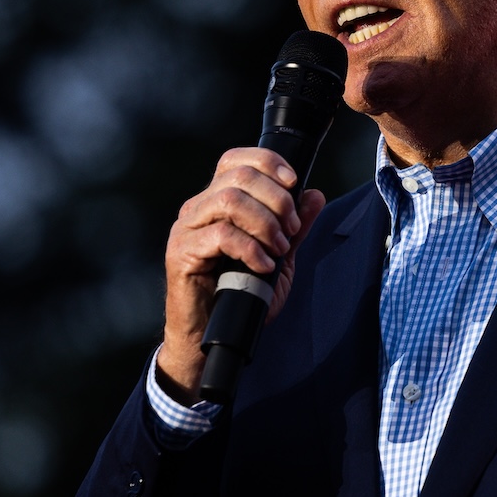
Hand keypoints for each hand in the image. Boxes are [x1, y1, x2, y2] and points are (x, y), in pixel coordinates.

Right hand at [158, 147, 327, 402]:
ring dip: (265, 222)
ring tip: (279, 248)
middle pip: (238, 176)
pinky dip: (250, 248)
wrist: (210, 337)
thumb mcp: (277, 257)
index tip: (294, 184)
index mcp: (216, 201)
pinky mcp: (182, 253)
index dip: (269, 163)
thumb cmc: (240, 297)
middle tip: (291, 229)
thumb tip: (315, 194)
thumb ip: (294, 227)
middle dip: (277, 199)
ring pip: (229, 200)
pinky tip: (263, 266)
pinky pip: (220, 235)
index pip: (237, 159)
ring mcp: (186, 229)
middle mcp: (198, 208)